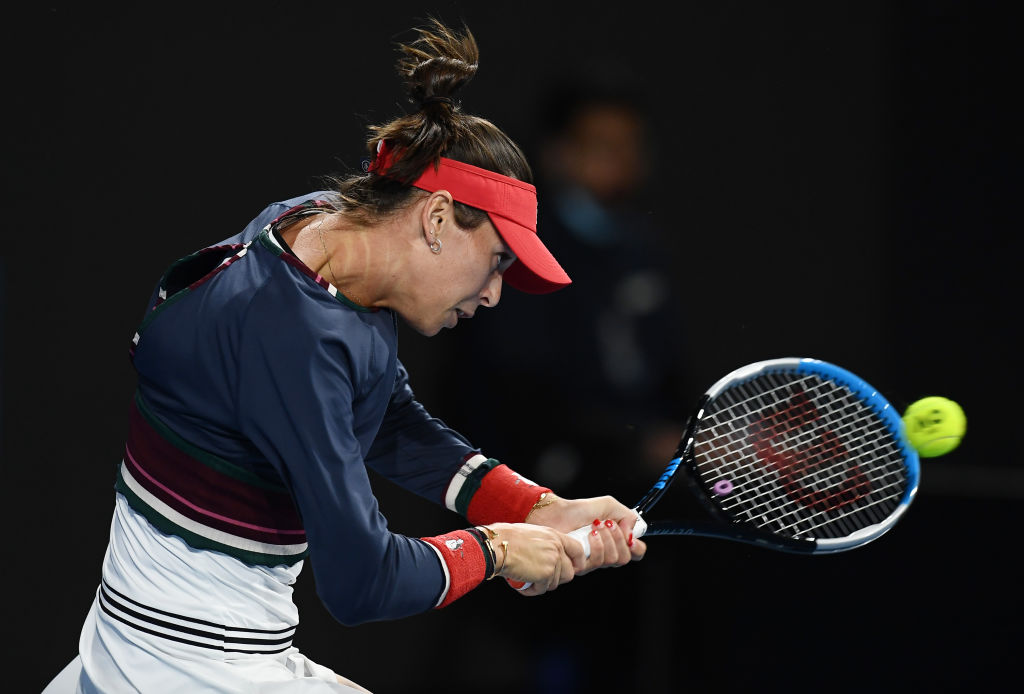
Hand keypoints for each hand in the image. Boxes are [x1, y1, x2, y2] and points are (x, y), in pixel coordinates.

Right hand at [484, 522, 584, 595]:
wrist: (498, 546)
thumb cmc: (507, 539)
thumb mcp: (533, 534)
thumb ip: (545, 544)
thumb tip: (548, 557)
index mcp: (554, 536)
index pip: (577, 550)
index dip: (578, 562)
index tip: (574, 568)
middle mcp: (557, 548)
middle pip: (569, 572)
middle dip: (556, 579)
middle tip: (542, 579)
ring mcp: (553, 561)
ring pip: (554, 583)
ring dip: (541, 585)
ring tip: (527, 579)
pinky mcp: (545, 574)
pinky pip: (542, 589)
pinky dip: (531, 590)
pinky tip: (522, 585)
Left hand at [526, 493, 646, 572]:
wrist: (557, 514)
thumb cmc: (578, 511)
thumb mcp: (608, 505)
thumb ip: (627, 515)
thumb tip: (632, 532)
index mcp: (615, 541)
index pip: (635, 553)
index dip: (636, 546)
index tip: (628, 534)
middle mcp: (606, 553)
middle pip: (625, 558)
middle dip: (619, 538)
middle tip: (607, 524)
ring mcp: (593, 561)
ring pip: (612, 560)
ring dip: (607, 539)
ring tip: (595, 526)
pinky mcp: (582, 566)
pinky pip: (597, 562)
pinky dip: (596, 545)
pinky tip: (588, 535)